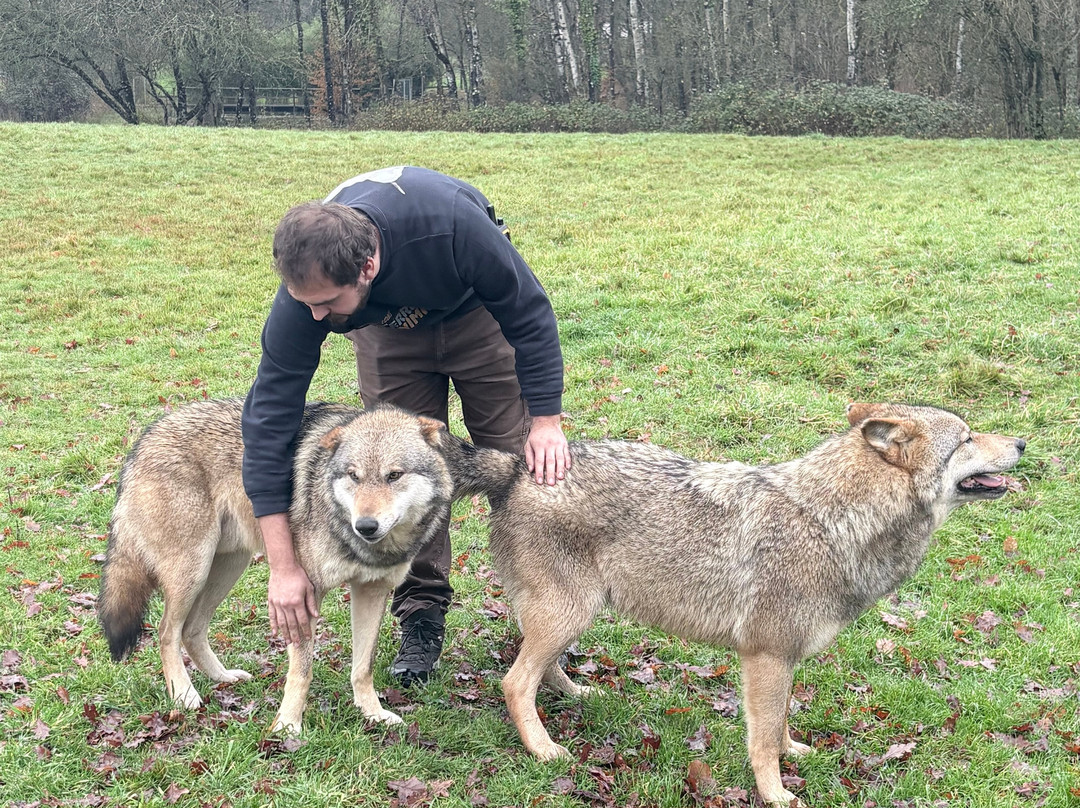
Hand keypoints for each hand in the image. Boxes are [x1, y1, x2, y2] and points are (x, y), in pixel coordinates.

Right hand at [259, 514, 318, 645]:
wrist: (283, 566)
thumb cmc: (298, 575)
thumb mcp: (309, 587)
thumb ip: (311, 602)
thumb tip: (316, 615)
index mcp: (297, 602)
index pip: (303, 620)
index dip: (306, 630)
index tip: (308, 637)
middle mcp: (287, 605)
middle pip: (292, 624)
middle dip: (296, 636)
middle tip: (297, 645)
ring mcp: (277, 604)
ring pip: (281, 623)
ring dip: (285, 633)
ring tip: (288, 642)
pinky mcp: (271, 601)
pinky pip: (272, 616)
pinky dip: (273, 625)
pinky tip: (274, 632)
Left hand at [525, 414, 570, 485]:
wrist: (547, 421)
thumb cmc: (536, 435)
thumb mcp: (528, 444)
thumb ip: (529, 457)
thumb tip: (531, 470)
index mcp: (539, 446)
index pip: (539, 461)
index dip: (539, 472)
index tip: (540, 482)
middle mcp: (549, 445)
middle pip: (550, 461)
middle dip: (551, 473)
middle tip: (551, 483)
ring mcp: (558, 444)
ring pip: (560, 458)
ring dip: (560, 469)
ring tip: (560, 478)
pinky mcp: (564, 443)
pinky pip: (567, 453)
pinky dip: (568, 461)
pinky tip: (568, 468)